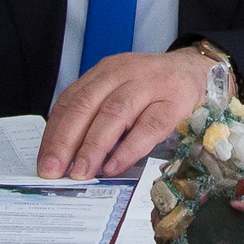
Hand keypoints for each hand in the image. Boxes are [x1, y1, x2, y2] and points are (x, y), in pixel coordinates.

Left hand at [38, 51, 211, 179]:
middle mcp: (124, 72)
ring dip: (94, 146)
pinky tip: (114, 166)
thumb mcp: (121, 91)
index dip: (55, 132)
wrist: (198, 71)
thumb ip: (97, 115)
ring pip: (114, 114)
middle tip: (55, 170)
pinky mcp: (175, 101)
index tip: (44, 161)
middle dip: (66, 140)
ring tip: (81, 172)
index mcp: (105, 71)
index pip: (71, 100)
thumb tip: (67, 156)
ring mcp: (151, 84)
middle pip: (87, 105)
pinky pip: (148, 126)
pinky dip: (128, 148)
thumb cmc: (154, 89)